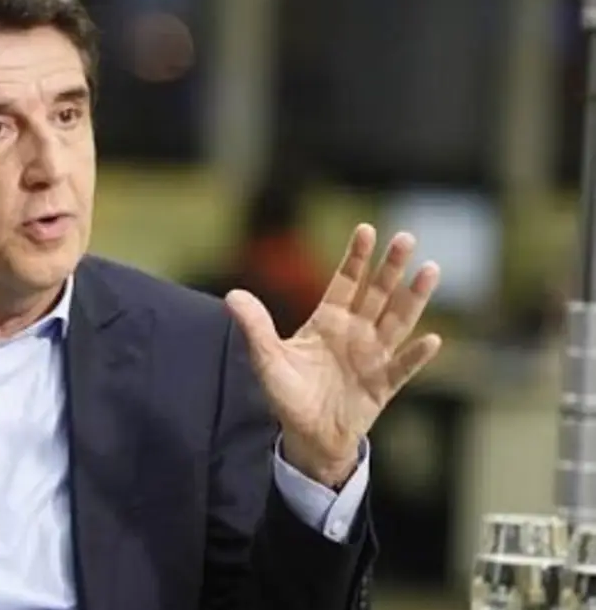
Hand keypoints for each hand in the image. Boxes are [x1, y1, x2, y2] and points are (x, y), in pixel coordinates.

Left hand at [225, 224, 440, 486]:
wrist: (307, 436)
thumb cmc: (289, 395)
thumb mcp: (267, 359)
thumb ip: (255, 327)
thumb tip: (232, 295)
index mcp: (328, 321)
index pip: (345, 282)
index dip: (356, 258)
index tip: (366, 229)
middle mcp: (355, 333)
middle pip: (377, 294)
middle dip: (390, 267)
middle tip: (405, 237)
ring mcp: (372, 357)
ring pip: (397, 321)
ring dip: (413, 298)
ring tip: (429, 271)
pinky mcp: (382, 385)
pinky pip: (402, 367)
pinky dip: (416, 355)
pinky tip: (432, 339)